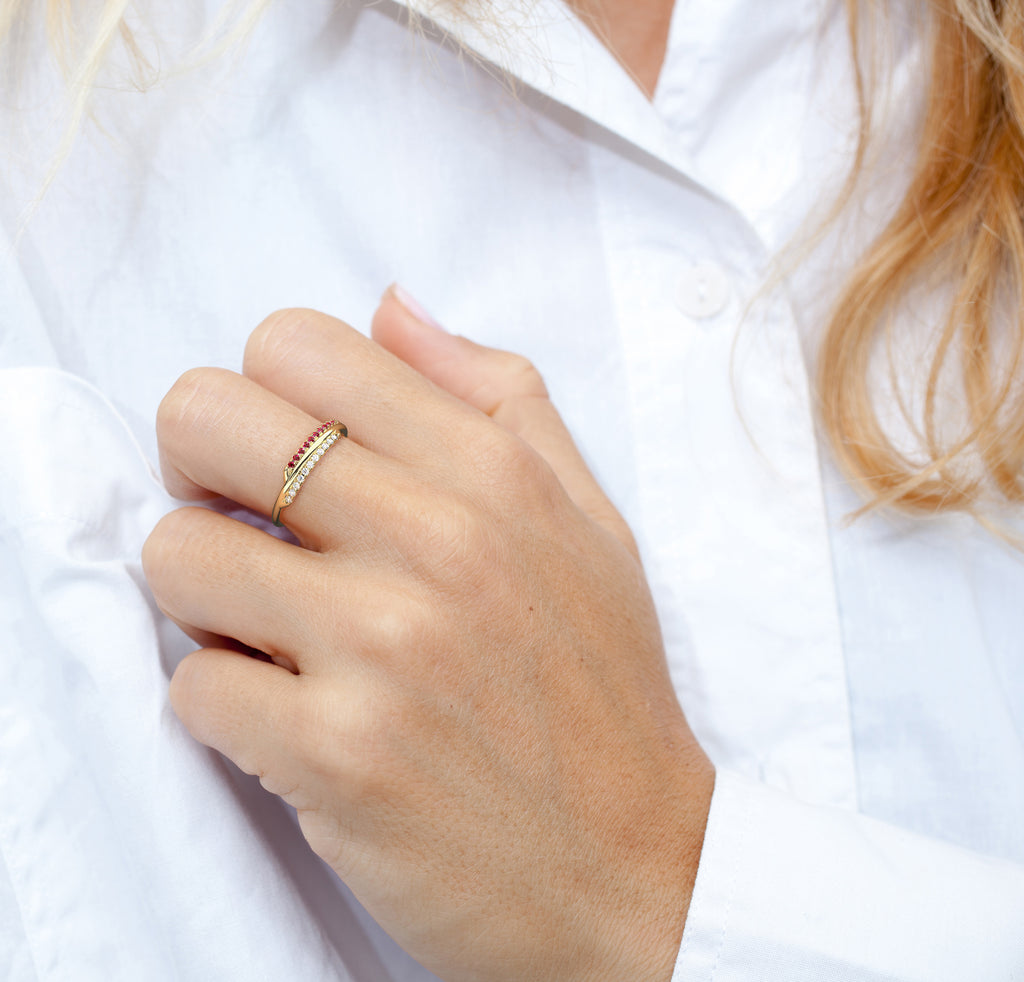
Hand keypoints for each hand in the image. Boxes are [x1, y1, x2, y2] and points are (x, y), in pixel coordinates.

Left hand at [143, 290, 713, 981]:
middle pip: (205, 419)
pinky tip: (293, 720)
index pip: (295, 344)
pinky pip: (194, 688)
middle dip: (198, 468)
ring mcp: (381, 650)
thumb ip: (496, 395)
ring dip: (206, 597)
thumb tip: (391, 306)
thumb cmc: (604, 689)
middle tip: (245, 524)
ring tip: (273, 632)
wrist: (635, 864)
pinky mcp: (336, 757)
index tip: (281, 453)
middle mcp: (436, 543)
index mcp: (492, 473)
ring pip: (176, 555)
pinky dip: (226, 704)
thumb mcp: (589, 518)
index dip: (261, 391)